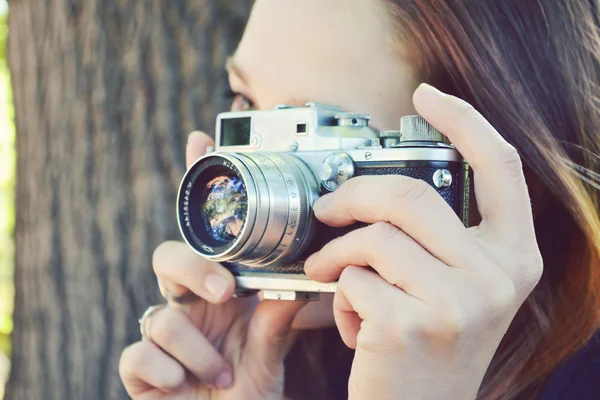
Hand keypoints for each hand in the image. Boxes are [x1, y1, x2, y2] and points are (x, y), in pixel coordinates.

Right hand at [119, 131, 305, 399]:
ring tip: (223, 373)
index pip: (205, 234)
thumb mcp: (269, 350)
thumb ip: (277, 316)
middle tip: (225, 292)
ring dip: (197, 348)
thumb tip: (289, 282)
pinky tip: (187, 385)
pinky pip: (140, 355)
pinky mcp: (143, 370)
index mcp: (219, 292)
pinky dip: (169, 370)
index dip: (196, 189)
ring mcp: (163, 336)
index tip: (200, 141)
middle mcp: (188, 305)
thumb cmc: (248, 391)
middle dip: (193, 270)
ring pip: (159, 315)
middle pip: (168, 257)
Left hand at [303, 83, 542, 399]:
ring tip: (327, 274)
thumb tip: (378, 184)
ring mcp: (458, 303)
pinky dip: (337, 295)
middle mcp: (497, 277)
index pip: (499, 166)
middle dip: (351, 196)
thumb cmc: (428, 345)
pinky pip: (351, 278)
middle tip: (326, 208)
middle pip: (409, 195)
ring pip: (373, 237)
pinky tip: (353, 322)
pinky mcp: (410, 325)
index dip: (464, 120)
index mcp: (513, 257)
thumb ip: (438, 236)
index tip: (428, 94)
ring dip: (336, 253)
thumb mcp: (454, 286)